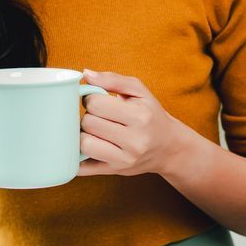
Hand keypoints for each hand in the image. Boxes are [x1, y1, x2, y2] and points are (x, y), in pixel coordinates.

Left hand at [76, 70, 195, 177]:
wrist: (169, 146)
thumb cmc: (151, 114)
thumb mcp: (139, 91)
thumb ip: (112, 80)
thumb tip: (85, 74)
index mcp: (140, 116)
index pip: (95, 104)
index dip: (90, 99)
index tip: (97, 100)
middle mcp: (135, 141)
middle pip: (88, 124)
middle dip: (88, 116)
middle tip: (97, 116)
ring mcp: (124, 159)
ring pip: (84, 145)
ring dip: (83, 135)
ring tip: (93, 130)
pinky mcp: (115, 171)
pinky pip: (82, 168)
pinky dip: (76, 157)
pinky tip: (84, 147)